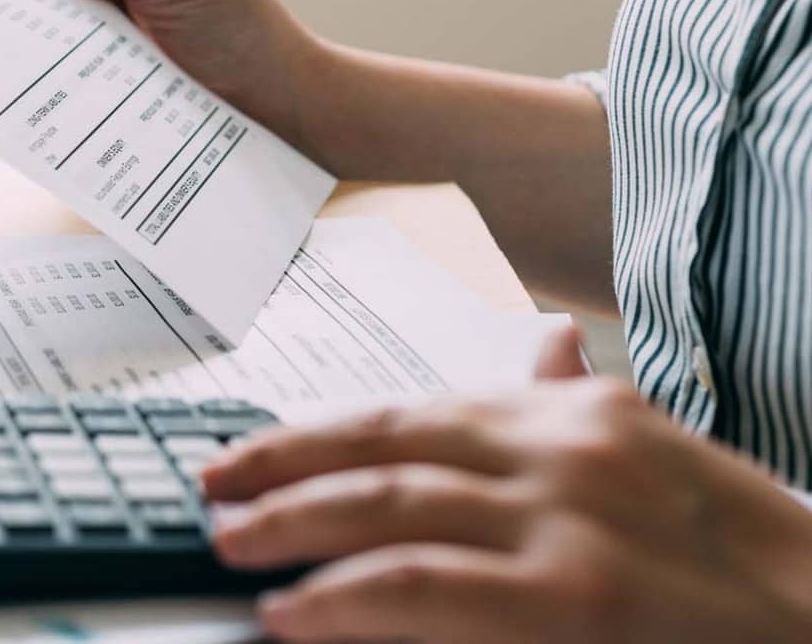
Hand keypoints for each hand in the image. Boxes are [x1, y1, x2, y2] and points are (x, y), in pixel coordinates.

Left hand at [199, 370, 811, 641]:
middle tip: (212, 494)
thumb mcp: (655, 455)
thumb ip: (572, 402)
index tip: (245, 454)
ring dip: (293, 528)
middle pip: (383, 449)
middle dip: (281, 469)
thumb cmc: (741, 554)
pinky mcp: (570, 602)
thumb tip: (540, 338)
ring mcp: (564, 526)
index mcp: (568, 414)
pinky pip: (421, 587)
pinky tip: (293, 613)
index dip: (314, 433)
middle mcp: (557, 453)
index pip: (409, 410)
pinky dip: (342, 597)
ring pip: (388, 509)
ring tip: (233, 550)